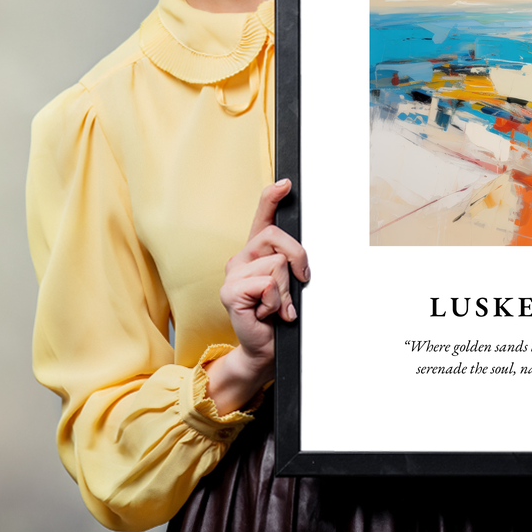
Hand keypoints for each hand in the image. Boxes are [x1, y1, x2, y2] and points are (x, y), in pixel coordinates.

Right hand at [205, 179, 309, 413]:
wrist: (266, 348)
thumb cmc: (279, 315)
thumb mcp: (290, 283)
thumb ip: (291, 263)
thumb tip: (301, 256)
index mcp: (256, 252)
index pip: (262, 217)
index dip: (272, 197)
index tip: (286, 183)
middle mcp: (241, 258)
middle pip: (277, 237)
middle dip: (298, 259)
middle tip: (299, 283)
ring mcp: (233, 274)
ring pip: (277, 264)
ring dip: (286, 290)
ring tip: (278, 306)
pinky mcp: (230, 292)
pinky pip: (267, 284)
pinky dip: (276, 302)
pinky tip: (267, 313)